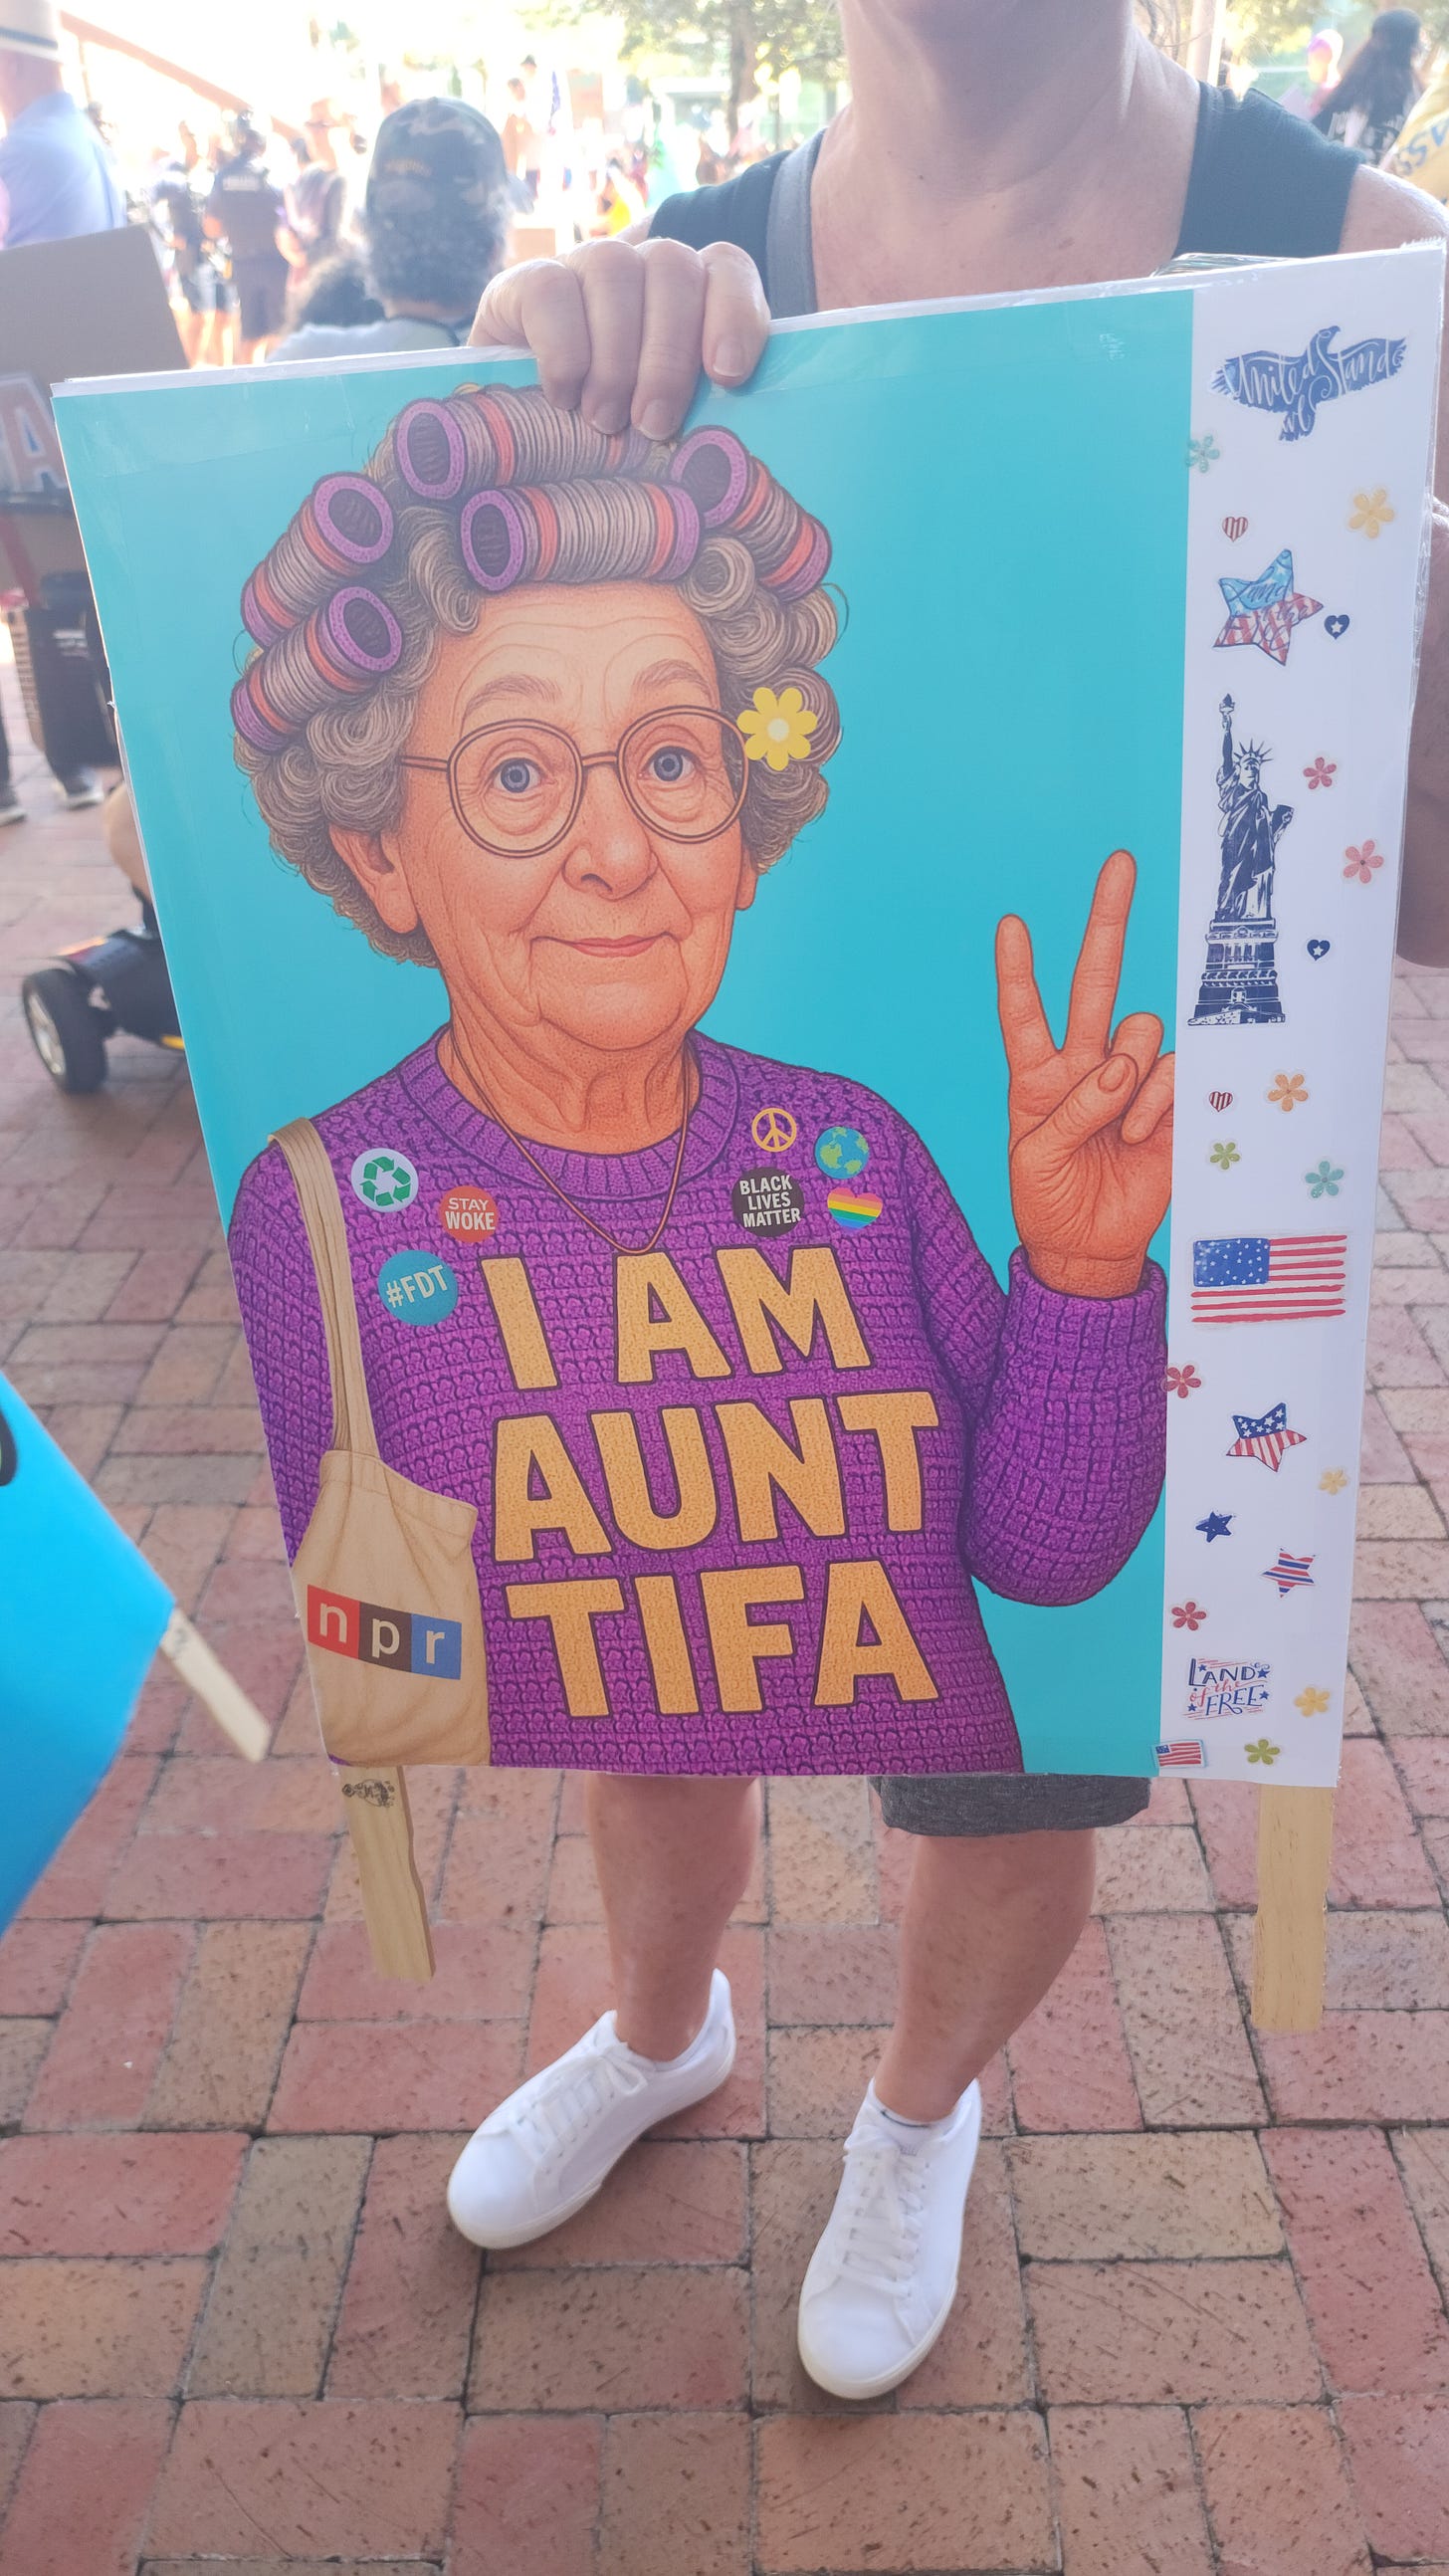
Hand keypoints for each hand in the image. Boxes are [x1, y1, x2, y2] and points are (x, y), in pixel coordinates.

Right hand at [468, 235, 770, 443]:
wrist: (516, 435)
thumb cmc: (607, 439)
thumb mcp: (659, 429)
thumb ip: (701, 421)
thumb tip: (726, 462)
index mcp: (688, 294)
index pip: (725, 267)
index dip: (733, 313)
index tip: (727, 375)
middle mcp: (640, 267)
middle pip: (673, 267)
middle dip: (668, 355)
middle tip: (654, 424)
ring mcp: (583, 266)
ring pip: (614, 268)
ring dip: (616, 356)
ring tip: (604, 419)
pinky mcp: (527, 281)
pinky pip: (551, 291)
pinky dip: (562, 350)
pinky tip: (562, 396)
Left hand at [995, 850, 1173, 1298]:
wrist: (1089, 1249)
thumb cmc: (1048, 1201)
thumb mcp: (1036, 1160)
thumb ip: (1073, 1110)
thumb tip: (1121, 1068)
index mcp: (1037, 1075)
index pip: (1025, 1013)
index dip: (1018, 971)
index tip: (1011, 925)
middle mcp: (1084, 1063)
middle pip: (1095, 982)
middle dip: (1107, 922)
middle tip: (1119, 864)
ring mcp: (1130, 1079)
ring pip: (1139, 1031)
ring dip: (1127, 1077)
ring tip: (1117, 1130)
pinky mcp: (1170, 1102)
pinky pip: (1171, 1073)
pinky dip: (1154, 1104)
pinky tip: (1140, 1139)